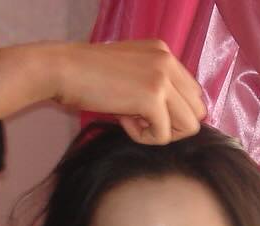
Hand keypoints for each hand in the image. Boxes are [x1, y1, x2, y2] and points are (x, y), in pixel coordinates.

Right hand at [0, 40, 205, 144]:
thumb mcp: (127, 73)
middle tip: (140, 120)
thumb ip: (152, 86)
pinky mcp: (152, 97)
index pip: (192, 94)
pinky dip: (143, 137)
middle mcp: (168, 62)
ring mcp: (162, 78)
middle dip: (171, 125)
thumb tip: (171, 118)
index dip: (172, 112)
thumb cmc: (86, 76)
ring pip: (188, 126)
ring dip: (160, 133)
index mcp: (164, 53)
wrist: (62, 70)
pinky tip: (124, 122)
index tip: (142, 111)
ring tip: (133, 122)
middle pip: (196, 112)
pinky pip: (164, 136)